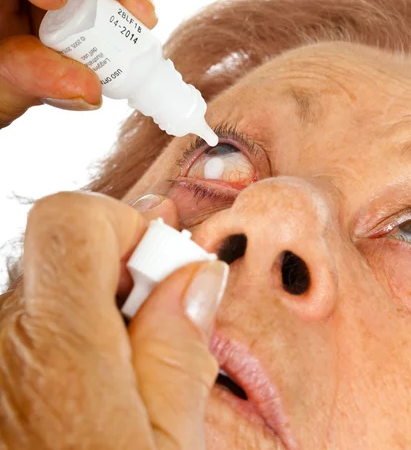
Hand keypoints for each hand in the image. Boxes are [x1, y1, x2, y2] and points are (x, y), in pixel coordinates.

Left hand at [0, 191, 227, 449]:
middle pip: (67, 251)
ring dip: (99, 308)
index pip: (71, 220)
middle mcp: (8, 343)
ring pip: (53, 289)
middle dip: (124, 271)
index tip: (160, 268)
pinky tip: (93, 387)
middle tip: (158, 326)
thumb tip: (195, 276)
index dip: (124, 224)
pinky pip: (34, 324)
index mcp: (62, 353)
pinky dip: (72, 336)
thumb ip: (180, 354)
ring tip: (124, 372)